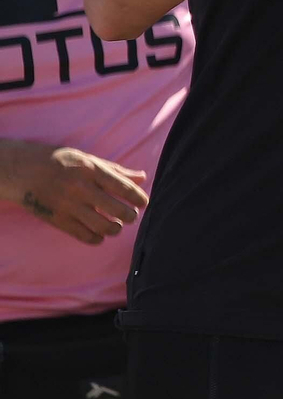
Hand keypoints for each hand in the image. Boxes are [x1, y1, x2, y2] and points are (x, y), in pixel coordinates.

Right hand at [0, 141, 149, 244]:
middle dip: (130, 216)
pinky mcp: (57, 219)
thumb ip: (116, 171)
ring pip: (102, 226)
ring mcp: (68, 205)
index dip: (139, 198)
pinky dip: (97, 238)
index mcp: (91, 170)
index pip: (124, 187)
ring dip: (115, 229)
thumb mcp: (88, 159)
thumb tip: (142, 177)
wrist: (22, 171)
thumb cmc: (60, 162)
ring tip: (117, 226)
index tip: (144, 203)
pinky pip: (83, 236)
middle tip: (131, 216)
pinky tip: (100, 234)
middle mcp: (81, 188)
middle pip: (117, 210)